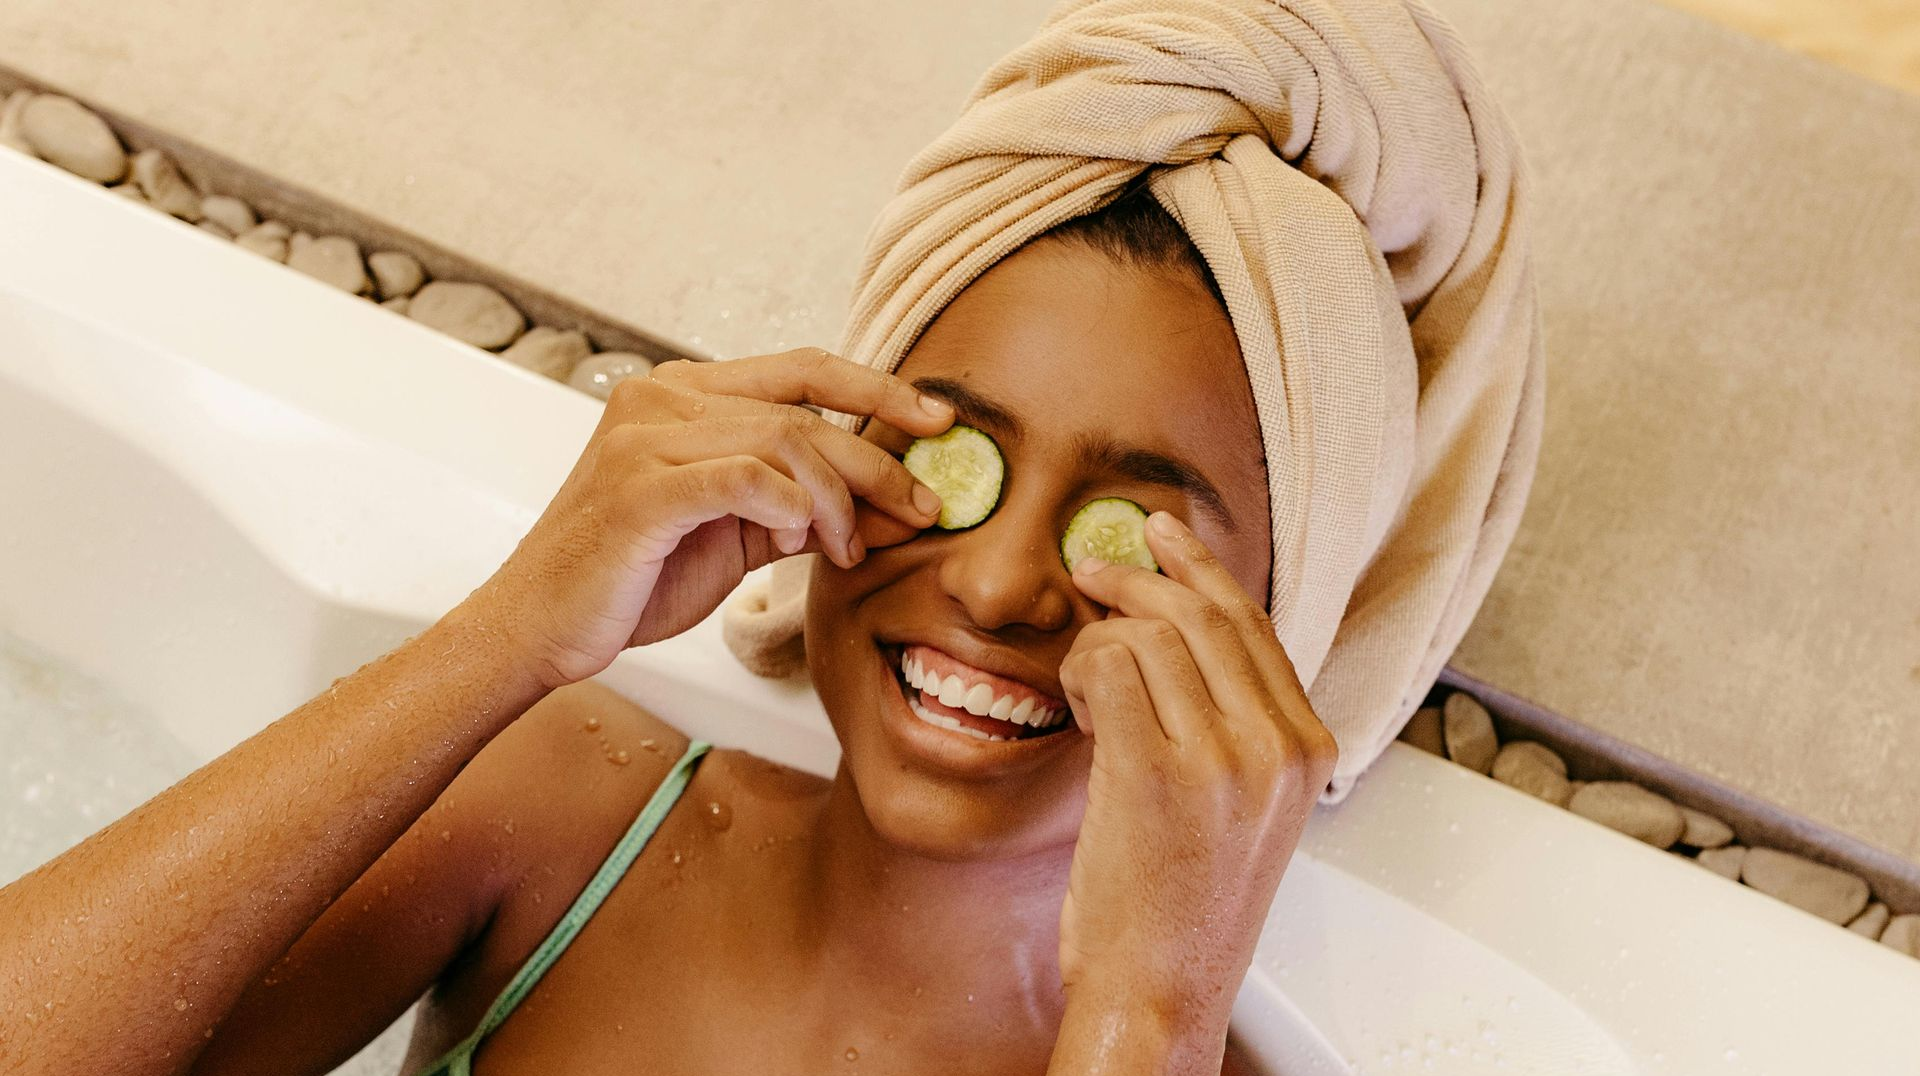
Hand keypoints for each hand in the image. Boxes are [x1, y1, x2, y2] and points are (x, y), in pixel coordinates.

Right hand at [467, 347, 953, 687]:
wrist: (541, 626)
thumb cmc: (635, 577)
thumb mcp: (738, 534)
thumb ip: (805, 507)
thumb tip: (894, 505)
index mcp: (685, 393)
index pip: (802, 369)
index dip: (878, 388)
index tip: (940, 418)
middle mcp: (662, 397)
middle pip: (805, 410)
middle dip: (877, 463)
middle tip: (921, 509)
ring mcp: (645, 436)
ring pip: (785, 441)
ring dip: (838, 501)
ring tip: (849, 550)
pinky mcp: (639, 488)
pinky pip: (744, 479)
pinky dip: (790, 508)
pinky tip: (799, 539)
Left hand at [1054, 511, 1336, 1044]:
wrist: (1159, 992)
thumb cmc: (1181, 908)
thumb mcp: (1240, 806)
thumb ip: (1230, 721)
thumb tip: (1175, 631)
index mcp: (1307, 750)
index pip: (1254, 625)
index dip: (1199, 570)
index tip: (1161, 537)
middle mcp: (1279, 746)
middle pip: (1203, 613)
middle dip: (1138, 577)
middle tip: (1090, 572)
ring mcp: (1225, 757)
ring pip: (1149, 636)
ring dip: (1097, 644)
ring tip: (1083, 690)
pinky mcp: (1159, 771)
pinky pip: (1109, 667)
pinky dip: (1080, 672)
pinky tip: (1076, 709)